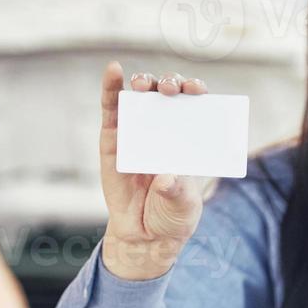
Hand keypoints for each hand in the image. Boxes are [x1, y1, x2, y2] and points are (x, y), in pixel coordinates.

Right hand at [97, 61, 210, 280]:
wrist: (143, 236)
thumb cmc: (171, 216)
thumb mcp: (183, 207)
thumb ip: (177, 192)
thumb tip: (166, 177)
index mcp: (188, 139)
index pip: (195, 106)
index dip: (196, 92)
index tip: (197, 90)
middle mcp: (165, 129)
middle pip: (168, 94)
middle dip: (171, 84)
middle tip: (172, 90)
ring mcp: (138, 131)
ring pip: (141, 97)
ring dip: (144, 82)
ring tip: (144, 85)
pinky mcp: (112, 139)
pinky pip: (111, 110)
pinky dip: (110, 88)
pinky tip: (113, 70)